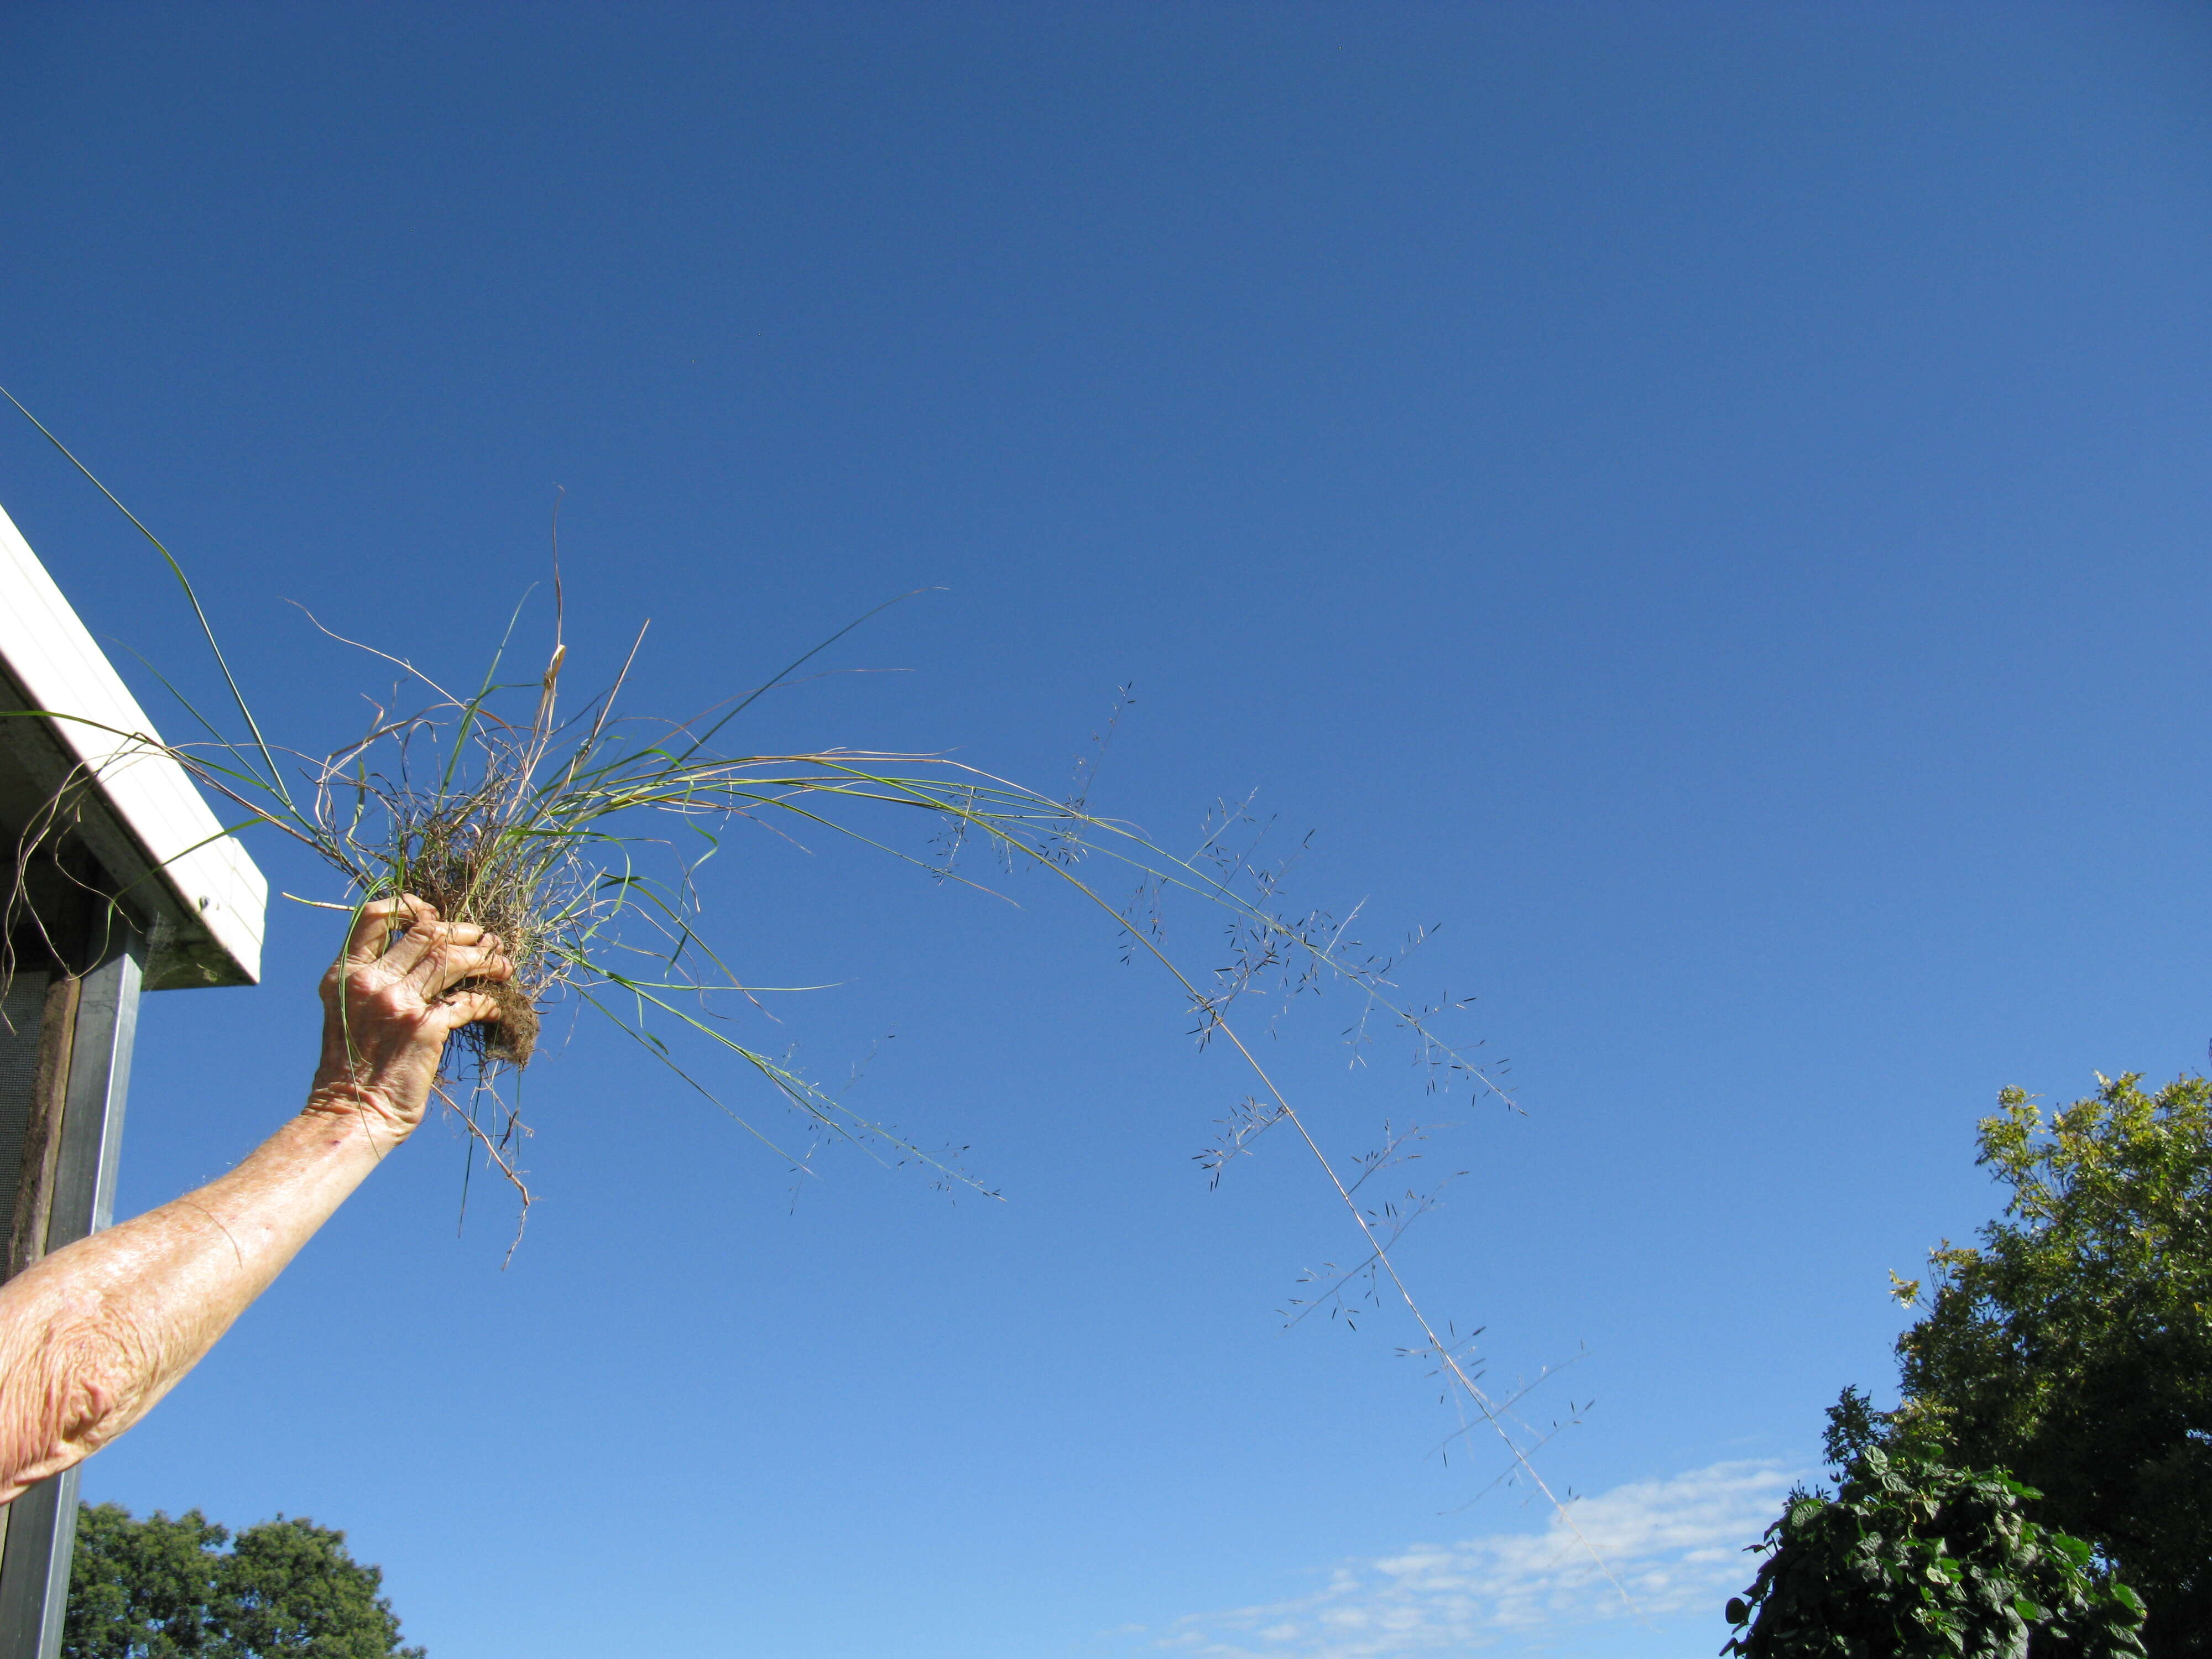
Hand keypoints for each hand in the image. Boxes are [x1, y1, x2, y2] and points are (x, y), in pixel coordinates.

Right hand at [305, 895, 513, 1143]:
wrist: (350, 1114)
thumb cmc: (350, 1069)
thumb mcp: (347, 1012)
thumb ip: (372, 981)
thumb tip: (417, 958)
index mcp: (345, 973)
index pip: (374, 917)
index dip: (410, 906)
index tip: (434, 913)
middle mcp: (370, 981)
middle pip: (426, 933)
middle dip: (464, 931)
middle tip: (487, 940)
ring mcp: (397, 1002)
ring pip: (451, 958)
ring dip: (484, 959)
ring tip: (503, 965)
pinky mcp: (425, 1027)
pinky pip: (468, 1003)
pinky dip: (489, 1003)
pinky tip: (498, 1008)